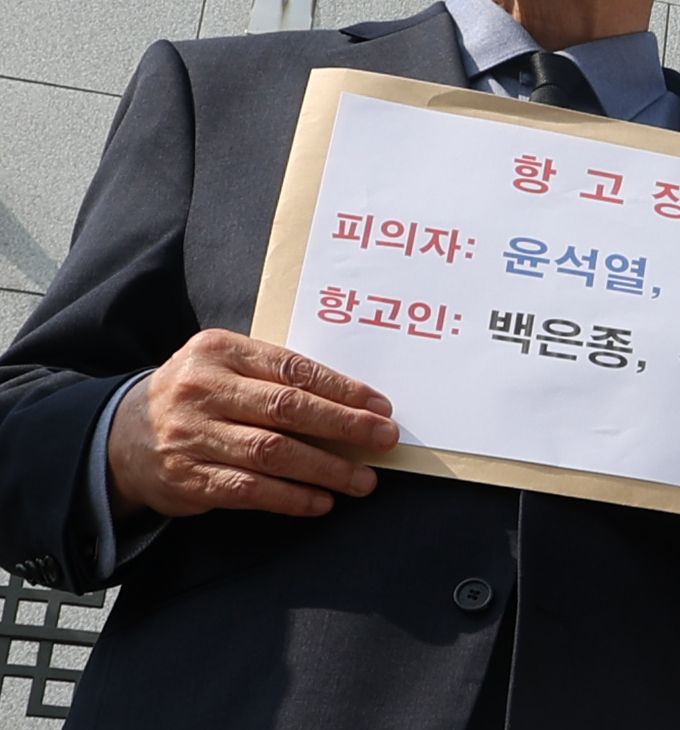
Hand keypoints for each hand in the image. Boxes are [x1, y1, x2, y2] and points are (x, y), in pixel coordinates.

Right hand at [106, 328, 397, 520]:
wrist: (122, 434)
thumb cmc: (197, 394)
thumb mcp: (226, 365)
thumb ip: (275, 374)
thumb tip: (351, 399)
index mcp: (220, 351)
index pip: (293, 369)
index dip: (343, 389)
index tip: (380, 406)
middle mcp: (203, 390)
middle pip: (287, 409)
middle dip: (344, 426)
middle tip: (383, 439)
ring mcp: (192, 436)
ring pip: (272, 453)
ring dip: (325, 469)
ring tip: (362, 480)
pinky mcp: (187, 478)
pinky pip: (248, 490)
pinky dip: (290, 497)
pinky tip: (320, 501)